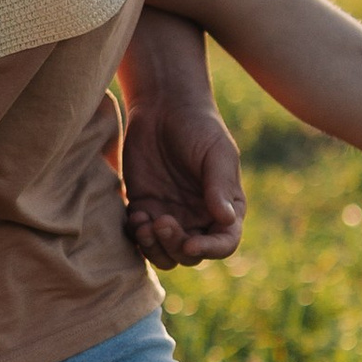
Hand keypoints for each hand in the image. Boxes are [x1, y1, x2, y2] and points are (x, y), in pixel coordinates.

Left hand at [118, 12, 244, 266]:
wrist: (163, 107)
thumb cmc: (199, 127)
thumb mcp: (216, 153)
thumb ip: (219, 186)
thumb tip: (226, 221)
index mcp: (225, 208)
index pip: (224, 243)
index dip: (210, 250)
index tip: (190, 243)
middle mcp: (199, 219)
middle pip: (190, 254)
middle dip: (175, 245)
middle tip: (162, 222)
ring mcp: (170, 216)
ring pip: (164, 253)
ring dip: (154, 248)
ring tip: (144, 224)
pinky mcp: (144, 208)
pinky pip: (140, 236)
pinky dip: (136, 235)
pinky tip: (135, 215)